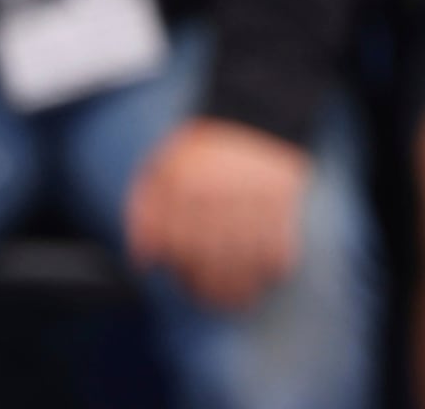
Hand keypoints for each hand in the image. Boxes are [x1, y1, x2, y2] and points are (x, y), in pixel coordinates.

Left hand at [124, 117, 309, 312]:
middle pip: (206, 259)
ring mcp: (253, 202)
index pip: (172, 242)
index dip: (172, 265)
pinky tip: (257, 281)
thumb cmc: (200, 152)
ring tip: (226, 301)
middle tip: (199, 295)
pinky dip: (267, 275)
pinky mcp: (284, 210)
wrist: (252, 123)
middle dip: (201, 286)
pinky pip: (276, 255)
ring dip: (234, 291)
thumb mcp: (160, 168)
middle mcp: (216, 193)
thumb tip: (140, 259)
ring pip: (242, 264)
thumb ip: (143, 211)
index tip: (172, 275)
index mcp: (181, 181)